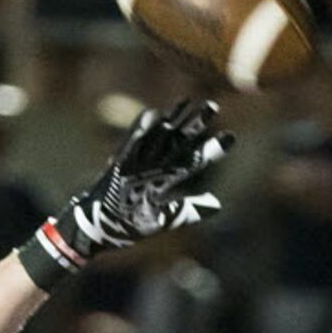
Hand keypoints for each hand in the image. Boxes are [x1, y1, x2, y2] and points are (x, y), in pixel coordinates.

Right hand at [20, 100, 231, 288]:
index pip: (192, 162)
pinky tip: (154, 115)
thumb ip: (190, 210)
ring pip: (157, 139)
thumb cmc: (130, 225)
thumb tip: (219, 205)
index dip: (211, 150)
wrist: (99, 230)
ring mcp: (137, 166)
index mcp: (166, 181)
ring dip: (172, 121)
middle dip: (195, 126)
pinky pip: (131, 147)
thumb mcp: (165, 220)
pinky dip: (141, 132)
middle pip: (178, 144)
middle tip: (213, 106)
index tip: (231, 137)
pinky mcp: (119, 168)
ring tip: (187, 102)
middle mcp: (154, 169)